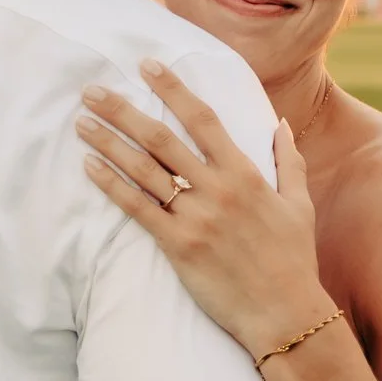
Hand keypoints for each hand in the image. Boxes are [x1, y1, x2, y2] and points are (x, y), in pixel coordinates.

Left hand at [78, 61, 336, 363]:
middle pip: (161, 138)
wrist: (285, 313)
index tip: (147, 66)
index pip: (202, 119)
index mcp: (245, 173)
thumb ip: (288, 161)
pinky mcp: (178, 246)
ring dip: (109, 142)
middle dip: (123, 110)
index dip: (172, 89)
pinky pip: (137, 209)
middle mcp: (217, 189)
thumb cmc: (293, 260)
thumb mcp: (299, 205)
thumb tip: (281, 124)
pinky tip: (90, 166)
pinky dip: (112, 185)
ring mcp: (196, 217)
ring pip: (143, 170)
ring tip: (82, 123)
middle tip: (93, 91)